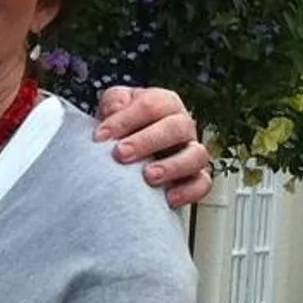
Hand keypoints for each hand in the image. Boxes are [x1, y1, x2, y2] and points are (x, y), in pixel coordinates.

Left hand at [96, 85, 215, 210]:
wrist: (127, 153)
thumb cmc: (122, 128)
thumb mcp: (114, 107)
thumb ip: (113, 103)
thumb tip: (113, 111)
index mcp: (164, 103)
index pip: (150, 106)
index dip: (124, 120)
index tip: (100, 137)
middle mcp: (183, 125)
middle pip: (176, 128)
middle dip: (146, 141)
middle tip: (120, 154)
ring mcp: (193, 151)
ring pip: (196, 155)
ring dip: (172, 166)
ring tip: (148, 177)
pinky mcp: (196, 177)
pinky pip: (203, 183)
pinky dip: (188, 191)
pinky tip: (168, 198)